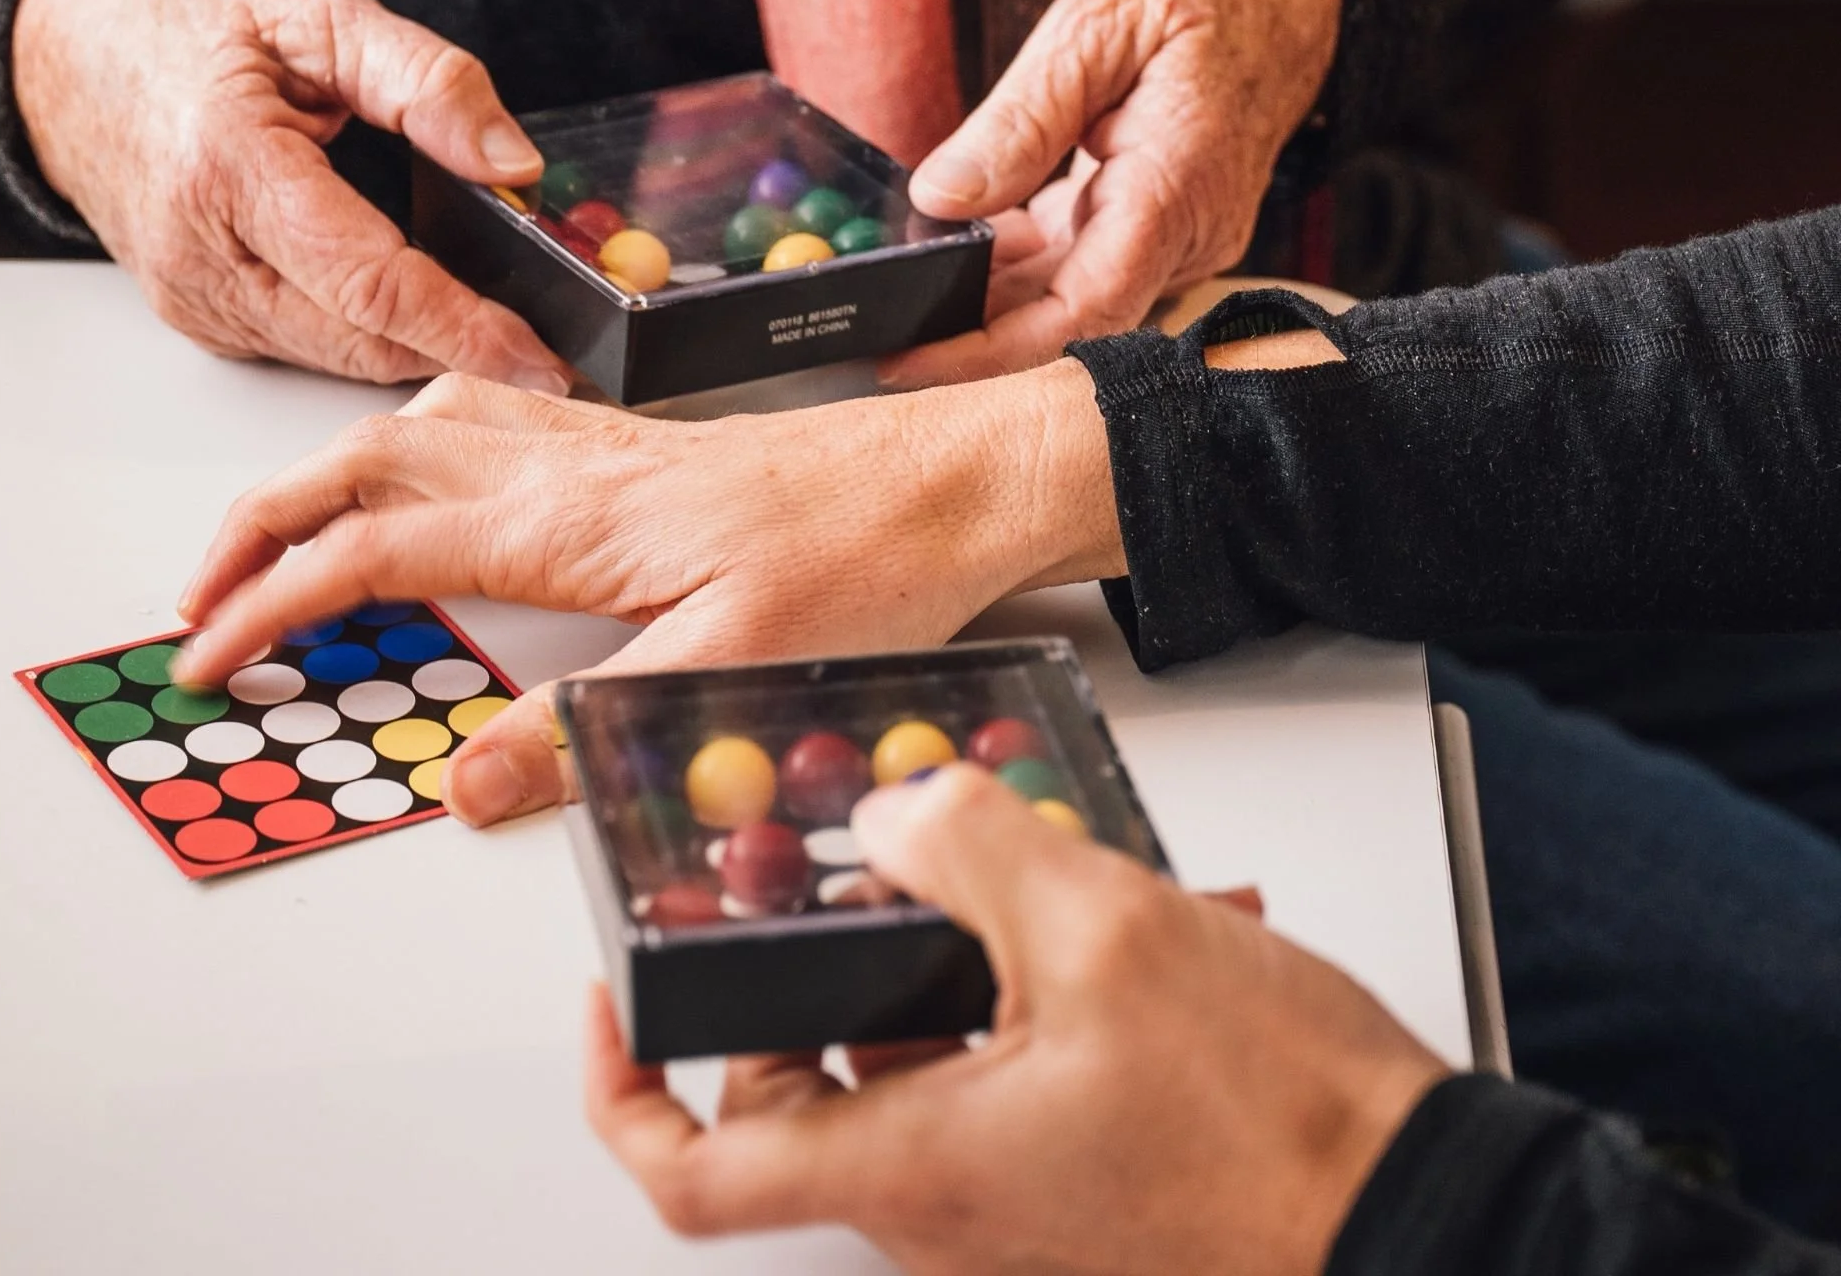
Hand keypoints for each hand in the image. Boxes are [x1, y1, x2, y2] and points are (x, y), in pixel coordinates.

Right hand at [12, 0, 568, 388]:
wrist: (61, 55)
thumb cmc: (184, 25)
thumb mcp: (319, 13)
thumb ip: (426, 81)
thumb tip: (514, 162)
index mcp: (230, 168)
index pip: (369, 283)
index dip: (464, 327)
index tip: (540, 356)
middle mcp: (202, 253)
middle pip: (360, 340)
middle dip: (460, 354)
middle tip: (548, 354)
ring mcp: (194, 297)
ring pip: (337, 357)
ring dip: (419, 352)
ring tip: (498, 332)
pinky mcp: (198, 316)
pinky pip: (306, 346)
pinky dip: (370, 337)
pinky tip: (418, 313)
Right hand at [173, 361, 1122, 820]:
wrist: (953, 475)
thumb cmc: (865, 559)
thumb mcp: (728, 672)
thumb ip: (584, 725)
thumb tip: (457, 781)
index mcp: (566, 518)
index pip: (370, 549)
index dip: (272, 604)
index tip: (209, 659)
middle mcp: (566, 463)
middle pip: (363, 464)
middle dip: (260, 524)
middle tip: (203, 599)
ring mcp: (598, 444)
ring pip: (417, 426)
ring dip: (328, 475)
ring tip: (285, 541)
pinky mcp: (635, 448)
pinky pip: (485, 418)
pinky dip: (411, 445)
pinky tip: (429, 479)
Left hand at [589, 764, 1446, 1272]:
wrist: (1420, 1214)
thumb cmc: (1277, 1124)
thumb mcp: (1102, 932)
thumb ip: (969, 848)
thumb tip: (891, 814)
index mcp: (913, 1167)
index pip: (692, 1172)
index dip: (619, 1083)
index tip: (608, 992)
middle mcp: (946, 1202)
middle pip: (804, 1080)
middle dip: (815, 959)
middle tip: (856, 864)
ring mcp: (1015, 1193)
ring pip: (913, 1059)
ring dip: (946, 954)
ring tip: (1022, 859)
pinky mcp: (1078, 1168)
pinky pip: (1001, 1068)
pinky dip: (1025, 986)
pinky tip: (1112, 905)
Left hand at [884, 0, 1339, 386]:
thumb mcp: (1097, 26)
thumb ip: (1020, 121)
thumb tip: (939, 200)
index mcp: (1177, 188)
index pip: (1081, 313)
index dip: (989, 352)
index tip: (907, 360)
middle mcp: (1191, 233)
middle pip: (1071, 321)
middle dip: (972, 335)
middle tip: (877, 328)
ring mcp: (1185, 236)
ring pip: (1075, 298)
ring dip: (994, 300)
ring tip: (906, 284)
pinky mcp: (1169, 225)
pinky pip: (1090, 265)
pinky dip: (1027, 264)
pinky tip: (970, 244)